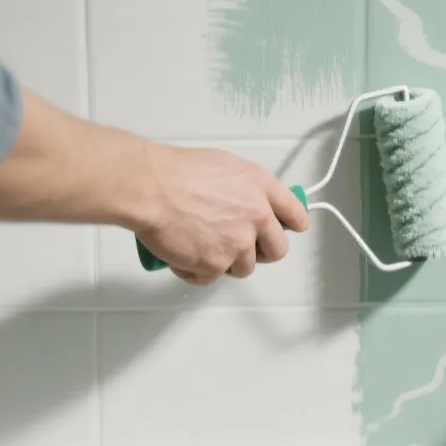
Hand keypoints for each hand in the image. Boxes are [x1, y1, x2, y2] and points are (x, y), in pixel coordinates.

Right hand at [134, 145, 308, 285]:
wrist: (152, 188)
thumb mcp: (223, 167)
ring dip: (226, 262)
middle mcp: (257, 217)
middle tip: (239, 247)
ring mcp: (238, 244)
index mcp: (261, 187)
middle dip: (261, 252)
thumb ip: (244, 189)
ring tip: (201, 247)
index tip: (289, 230)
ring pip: (244, 268)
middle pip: (276, 250)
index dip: (293, 225)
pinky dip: (196, 271)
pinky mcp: (215, 265)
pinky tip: (182, 255)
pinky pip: (210, 278)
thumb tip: (244, 204)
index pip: (294, 213)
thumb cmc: (177, 171)